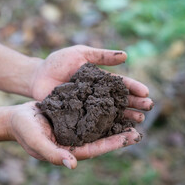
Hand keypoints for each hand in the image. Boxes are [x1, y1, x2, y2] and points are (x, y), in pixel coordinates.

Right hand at [9, 102, 142, 168]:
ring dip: (116, 117)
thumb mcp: (36, 142)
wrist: (16, 117)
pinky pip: (91, 112)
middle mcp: (77, 140)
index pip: (97, 148)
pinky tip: (114, 99)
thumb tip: (72, 164)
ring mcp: (76, 127)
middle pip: (103, 137)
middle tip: (141, 122)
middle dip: (121, 131)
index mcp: (71, 149)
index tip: (132, 136)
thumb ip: (53, 154)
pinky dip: (103, 107)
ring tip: (133, 110)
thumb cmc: (24, 131)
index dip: (114, 143)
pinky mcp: (73, 115)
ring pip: (100, 124)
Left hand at [31, 45, 153, 122]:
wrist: (36, 77)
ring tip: (138, 120)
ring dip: (125, 116)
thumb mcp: (80, 54)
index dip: (133, 88)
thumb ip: (101, 56)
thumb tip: (126, 56)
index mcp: (100, 80)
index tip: (145, 92)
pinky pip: (94, 123)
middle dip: (134, 104)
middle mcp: (98, 95)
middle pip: (120, 100)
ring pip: (111, 113)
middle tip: (147, 108)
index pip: (121, 84)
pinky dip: (107, 127)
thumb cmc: (57, 63)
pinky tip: (118, 130)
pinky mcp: (79, 117)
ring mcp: (89, 107)